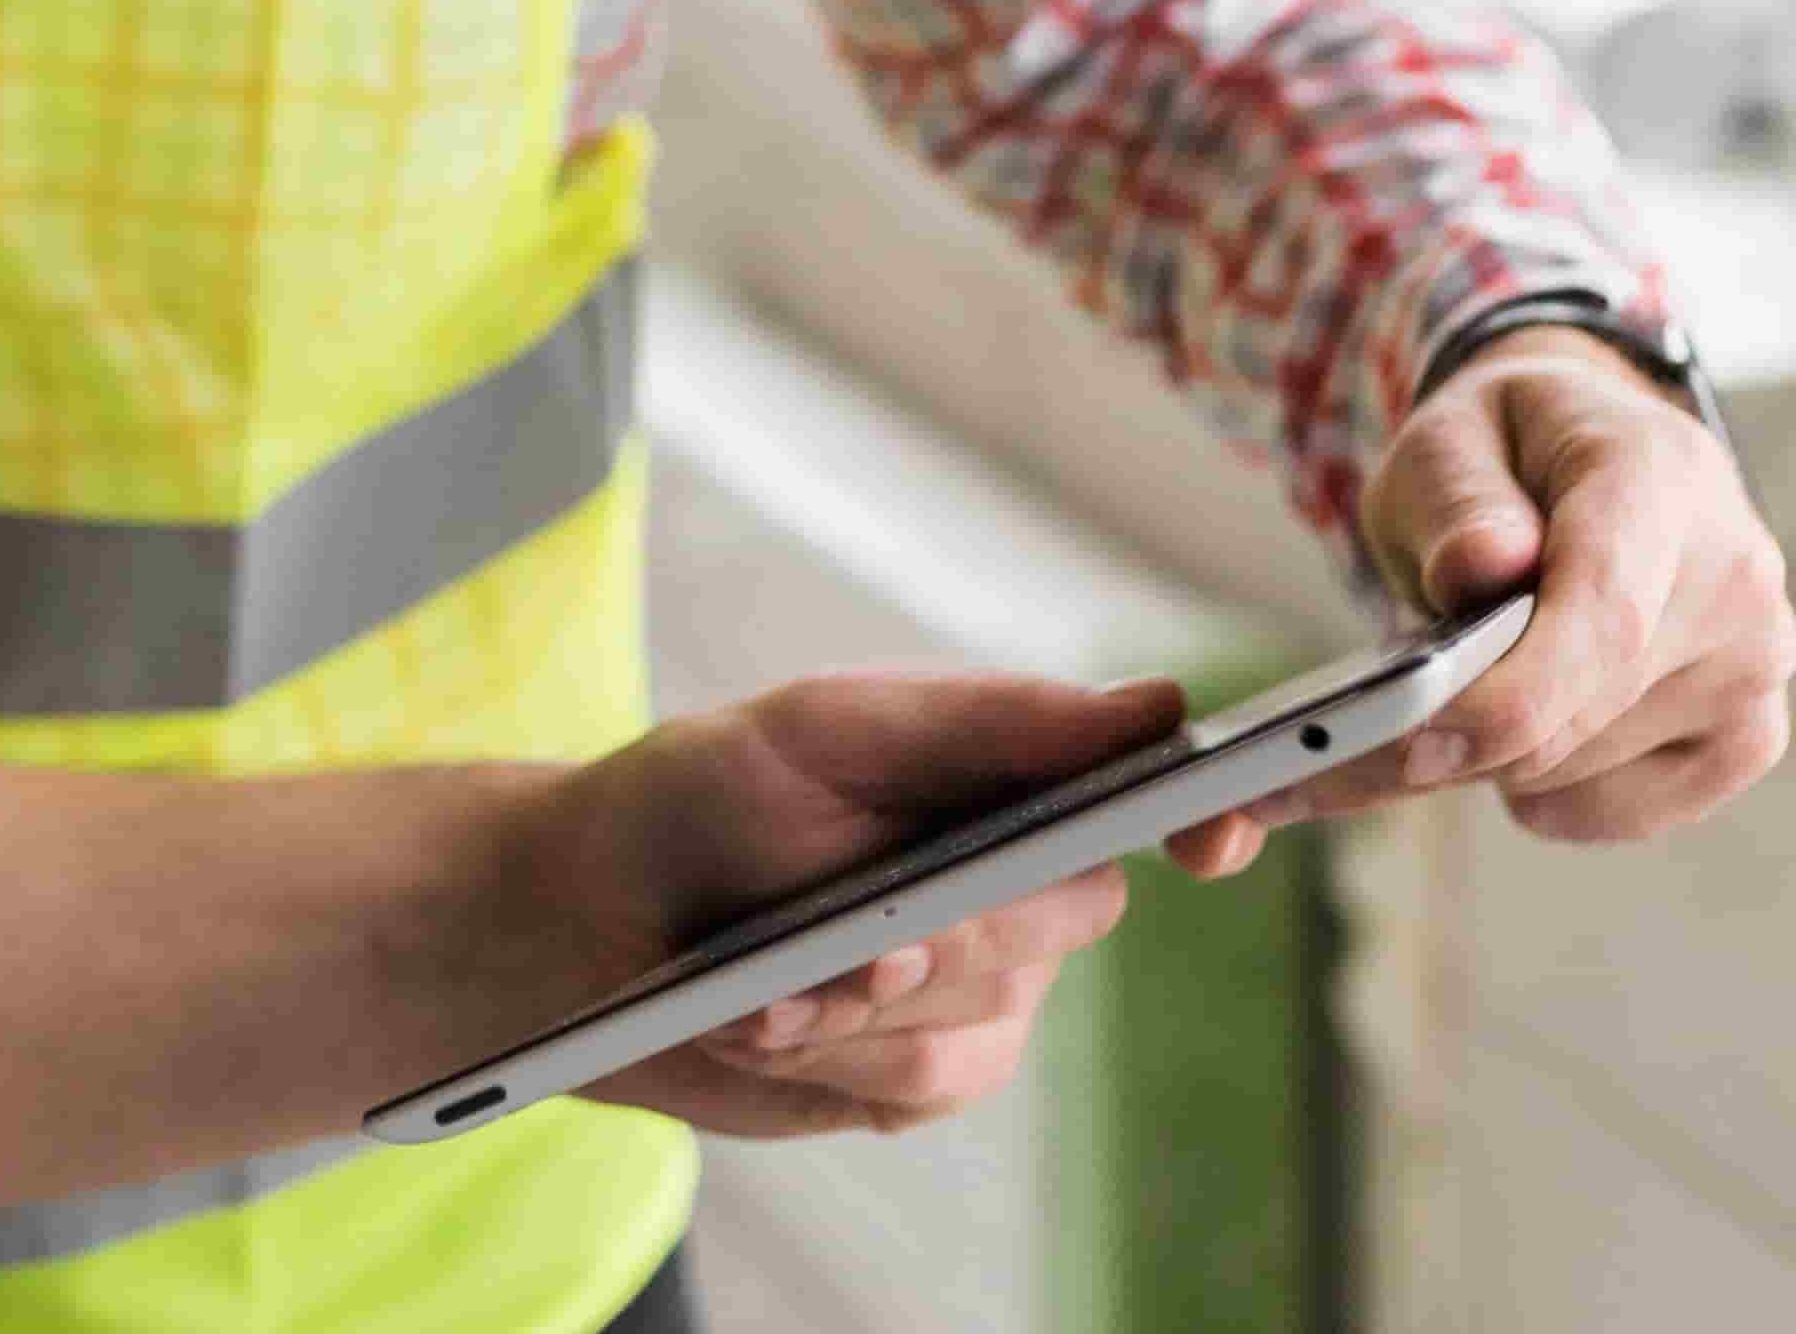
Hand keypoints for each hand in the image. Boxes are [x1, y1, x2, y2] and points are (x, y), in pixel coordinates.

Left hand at [551, 672, 1189, 1139]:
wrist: (586, 922)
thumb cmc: (705, 796)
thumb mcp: (823, 727)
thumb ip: (981, 722)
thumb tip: (1148, 711)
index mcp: (1013, 778)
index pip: (1146, 793)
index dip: (1206, 811)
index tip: (1209, 832)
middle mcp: (1019, 885)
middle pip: (1061, 920)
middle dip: (949, 934)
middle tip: (861, 939)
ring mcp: (978, 990)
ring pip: (978, 1018)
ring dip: (856, 1006)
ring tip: (759, 990)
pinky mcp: (915, 1074)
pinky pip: (913, 1084)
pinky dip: (825, 1055)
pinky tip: (758, 1026)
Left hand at [1205, 327, 1795, 866]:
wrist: (1594, 458)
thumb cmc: (1506, 451)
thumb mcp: (1444, 437)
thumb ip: (1453, 497)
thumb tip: (1479, 571)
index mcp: (1662, 478)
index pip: (1603, 615)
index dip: (1514, 698)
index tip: (1416, 748)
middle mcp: (1736, 577)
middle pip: (1583, 713)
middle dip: (1448, 744)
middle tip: (1326, 761)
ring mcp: (1756, 666)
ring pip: (1584, 771)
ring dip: (1489, 760)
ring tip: (1439, 700)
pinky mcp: (1749, 737)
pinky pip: (1620, 811)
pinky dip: (1546, 791)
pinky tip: (1522, 727)